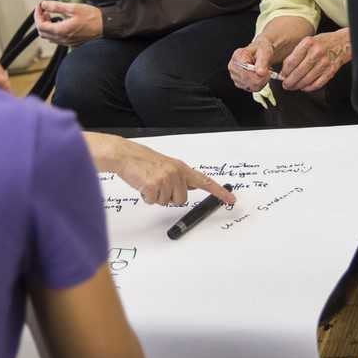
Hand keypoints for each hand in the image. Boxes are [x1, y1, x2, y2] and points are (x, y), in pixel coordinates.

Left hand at [34, 1, 102, 47]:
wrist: (105, 26)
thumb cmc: (92, 17)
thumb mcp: (73, 8)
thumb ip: (56, 6)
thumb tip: (44, 4)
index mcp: (61, 30)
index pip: (40, 25)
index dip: (37, 15)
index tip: (40, 6)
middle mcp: (62, 39)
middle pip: (42, 32)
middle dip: (40, 20)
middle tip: (44, 10)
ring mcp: (67, 42)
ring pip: (48, 37)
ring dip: (46, 26)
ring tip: (50, 15)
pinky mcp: (71, 43)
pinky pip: (56, 39)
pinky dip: (52, 30)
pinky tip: (59, 22)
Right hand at [107, 137, 236, 205]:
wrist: (126, 155)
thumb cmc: (144, 161)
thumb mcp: (167, 166)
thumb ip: (180, 177)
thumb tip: (189, 189)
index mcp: (182, 168)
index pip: (205, 181)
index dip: (219, 192)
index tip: (231, 200)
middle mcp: (177, 173)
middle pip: (181, 199)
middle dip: (169, 197)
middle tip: (158, 185)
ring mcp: (166, 179)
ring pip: (167, 202)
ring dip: (157, 197)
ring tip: (149, 182)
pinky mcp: (154, 185)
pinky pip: (154, 202)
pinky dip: (147, 197)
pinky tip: (143, 185)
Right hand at [228, 36, 274, 91]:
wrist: (260, 54)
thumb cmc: (261, 51)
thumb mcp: (264, 52)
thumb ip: (262, 62)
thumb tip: (260, 73)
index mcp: (237, 56)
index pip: (245, 69)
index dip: (256, 72)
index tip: (266, 71)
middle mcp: (233, 66)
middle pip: (247, 79)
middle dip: (260, 78)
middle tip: (268, 73)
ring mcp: (235, 76)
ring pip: (250, 85)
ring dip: (261, 82)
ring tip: (264, 74)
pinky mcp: (239, 83)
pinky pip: (251, 89)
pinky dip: (259, 85)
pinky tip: (261, 78)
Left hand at [280, 28, 349, 91]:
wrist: (343, 42)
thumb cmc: (323, 42)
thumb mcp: (308, 41)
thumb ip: (297, 54)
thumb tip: (285, 69)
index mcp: (308, 43)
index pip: (292, 61)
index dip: (285, 71)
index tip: (282, 75)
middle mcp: (316, 52)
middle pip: (298, 72)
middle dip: (289, 81)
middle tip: (285, 84)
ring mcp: (325, 63)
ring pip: (307, 79)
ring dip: (298, 85)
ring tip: (293, 87)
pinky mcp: (331, 71)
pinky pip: (318, 83)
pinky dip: (309, 88)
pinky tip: (304, 87)